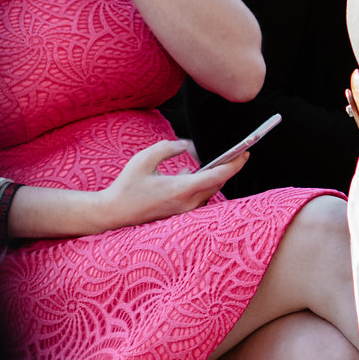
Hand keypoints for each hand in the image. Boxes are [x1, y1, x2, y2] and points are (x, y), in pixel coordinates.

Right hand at [91, 140, 246, 232]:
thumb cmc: (126, 186)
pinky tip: (191, 173)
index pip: (217, 176)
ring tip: (219, 161)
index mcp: (181, 189)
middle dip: (228, 168)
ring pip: (208, 192)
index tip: (246, 153)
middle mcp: (187, 203)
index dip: (234, 164)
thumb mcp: (143, 159)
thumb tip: (186, 145)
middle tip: (238, 153)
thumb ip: (167, 148)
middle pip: (217, 184)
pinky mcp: (179, 214)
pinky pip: (198, 198)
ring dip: (214, 177)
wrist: (112, 213)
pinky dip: (201, 185)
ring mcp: (183, 211)